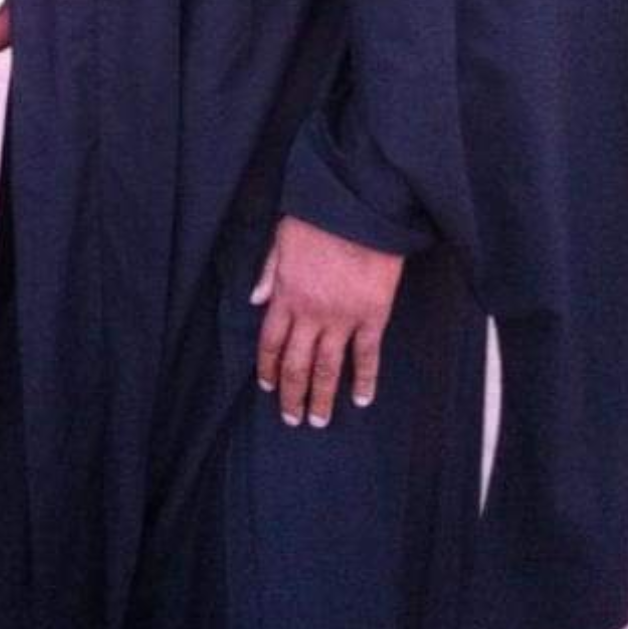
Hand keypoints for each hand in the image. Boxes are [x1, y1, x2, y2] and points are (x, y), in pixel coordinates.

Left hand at [251, 215, 403, 428]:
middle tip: (292, 418)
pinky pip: (367, 355)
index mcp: (286, 294)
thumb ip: (268, 272)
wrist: (360, 207)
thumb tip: (254, 300)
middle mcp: (311, 313)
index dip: (268, 367)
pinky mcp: (372, 315)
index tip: (267, 387)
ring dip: (322, 397)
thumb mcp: (282, 238)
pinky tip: (362, 399)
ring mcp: (343, 317)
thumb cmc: (319, 217)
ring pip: (328, 368)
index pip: (271, 342)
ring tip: (319, 421)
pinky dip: (365, 379)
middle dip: (292, 394)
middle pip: (297, 364)